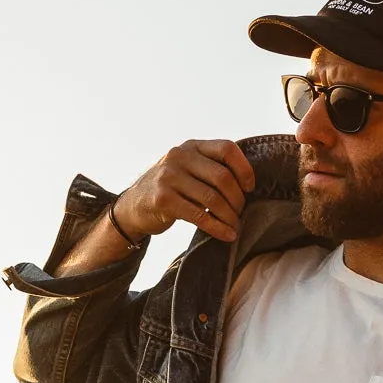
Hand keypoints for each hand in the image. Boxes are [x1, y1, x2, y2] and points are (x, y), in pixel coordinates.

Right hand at [116, 139, 254, 244]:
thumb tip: (248, 184)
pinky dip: (217, 228)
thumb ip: (210, 167)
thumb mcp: (187, 168)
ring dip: (229, 216)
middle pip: (222, 177)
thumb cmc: (170, 189)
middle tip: (241, 213)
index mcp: (191, 147)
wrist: (132, 207)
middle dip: (238, 199)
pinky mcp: (163, 199)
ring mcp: (169, 177)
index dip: (244, 169)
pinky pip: (199, 215)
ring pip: (213, 198)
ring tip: (235, 226)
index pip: (227, 148)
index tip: (250, 188)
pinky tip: (227, 235)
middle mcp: (179, 156)